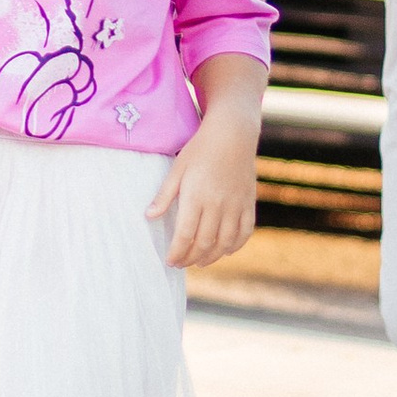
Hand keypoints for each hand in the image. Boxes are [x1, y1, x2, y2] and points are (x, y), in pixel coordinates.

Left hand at [147, 111, 259, 272]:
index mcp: (196, 197)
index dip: (177, 253)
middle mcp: (217, 204)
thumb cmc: (200, 149)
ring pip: (225, 242)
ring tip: (199, 262)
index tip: (170, 261)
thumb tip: (149, 216)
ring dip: (212, 257)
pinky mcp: (248, 203)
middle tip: (181, 263)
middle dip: (190, 258)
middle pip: (204, 243)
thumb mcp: (177, 168)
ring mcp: (236, 205)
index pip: (185, 235)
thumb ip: (164, 195)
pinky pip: (245, 231)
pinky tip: (225, 250)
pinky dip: (235, 246)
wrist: (233, 133)